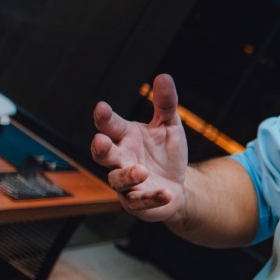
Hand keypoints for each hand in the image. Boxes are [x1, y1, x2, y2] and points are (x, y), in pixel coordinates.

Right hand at [91, 73, 188, 221]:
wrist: (179, 185)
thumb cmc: (167, 153)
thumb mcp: (169, 126)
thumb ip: (165, 104)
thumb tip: (164, 76)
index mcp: (125, 137)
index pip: (110, 125)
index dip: (104, 118)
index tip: (101, 108)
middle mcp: (120, 159)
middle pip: (103, 154)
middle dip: (100, 148)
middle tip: (101, 141)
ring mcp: (126, 183)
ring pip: (117, 180)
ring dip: (128, 175)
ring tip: (141, 170)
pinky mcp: (137, 202)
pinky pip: (140, 201)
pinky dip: (152, 198)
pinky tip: (166, 193)